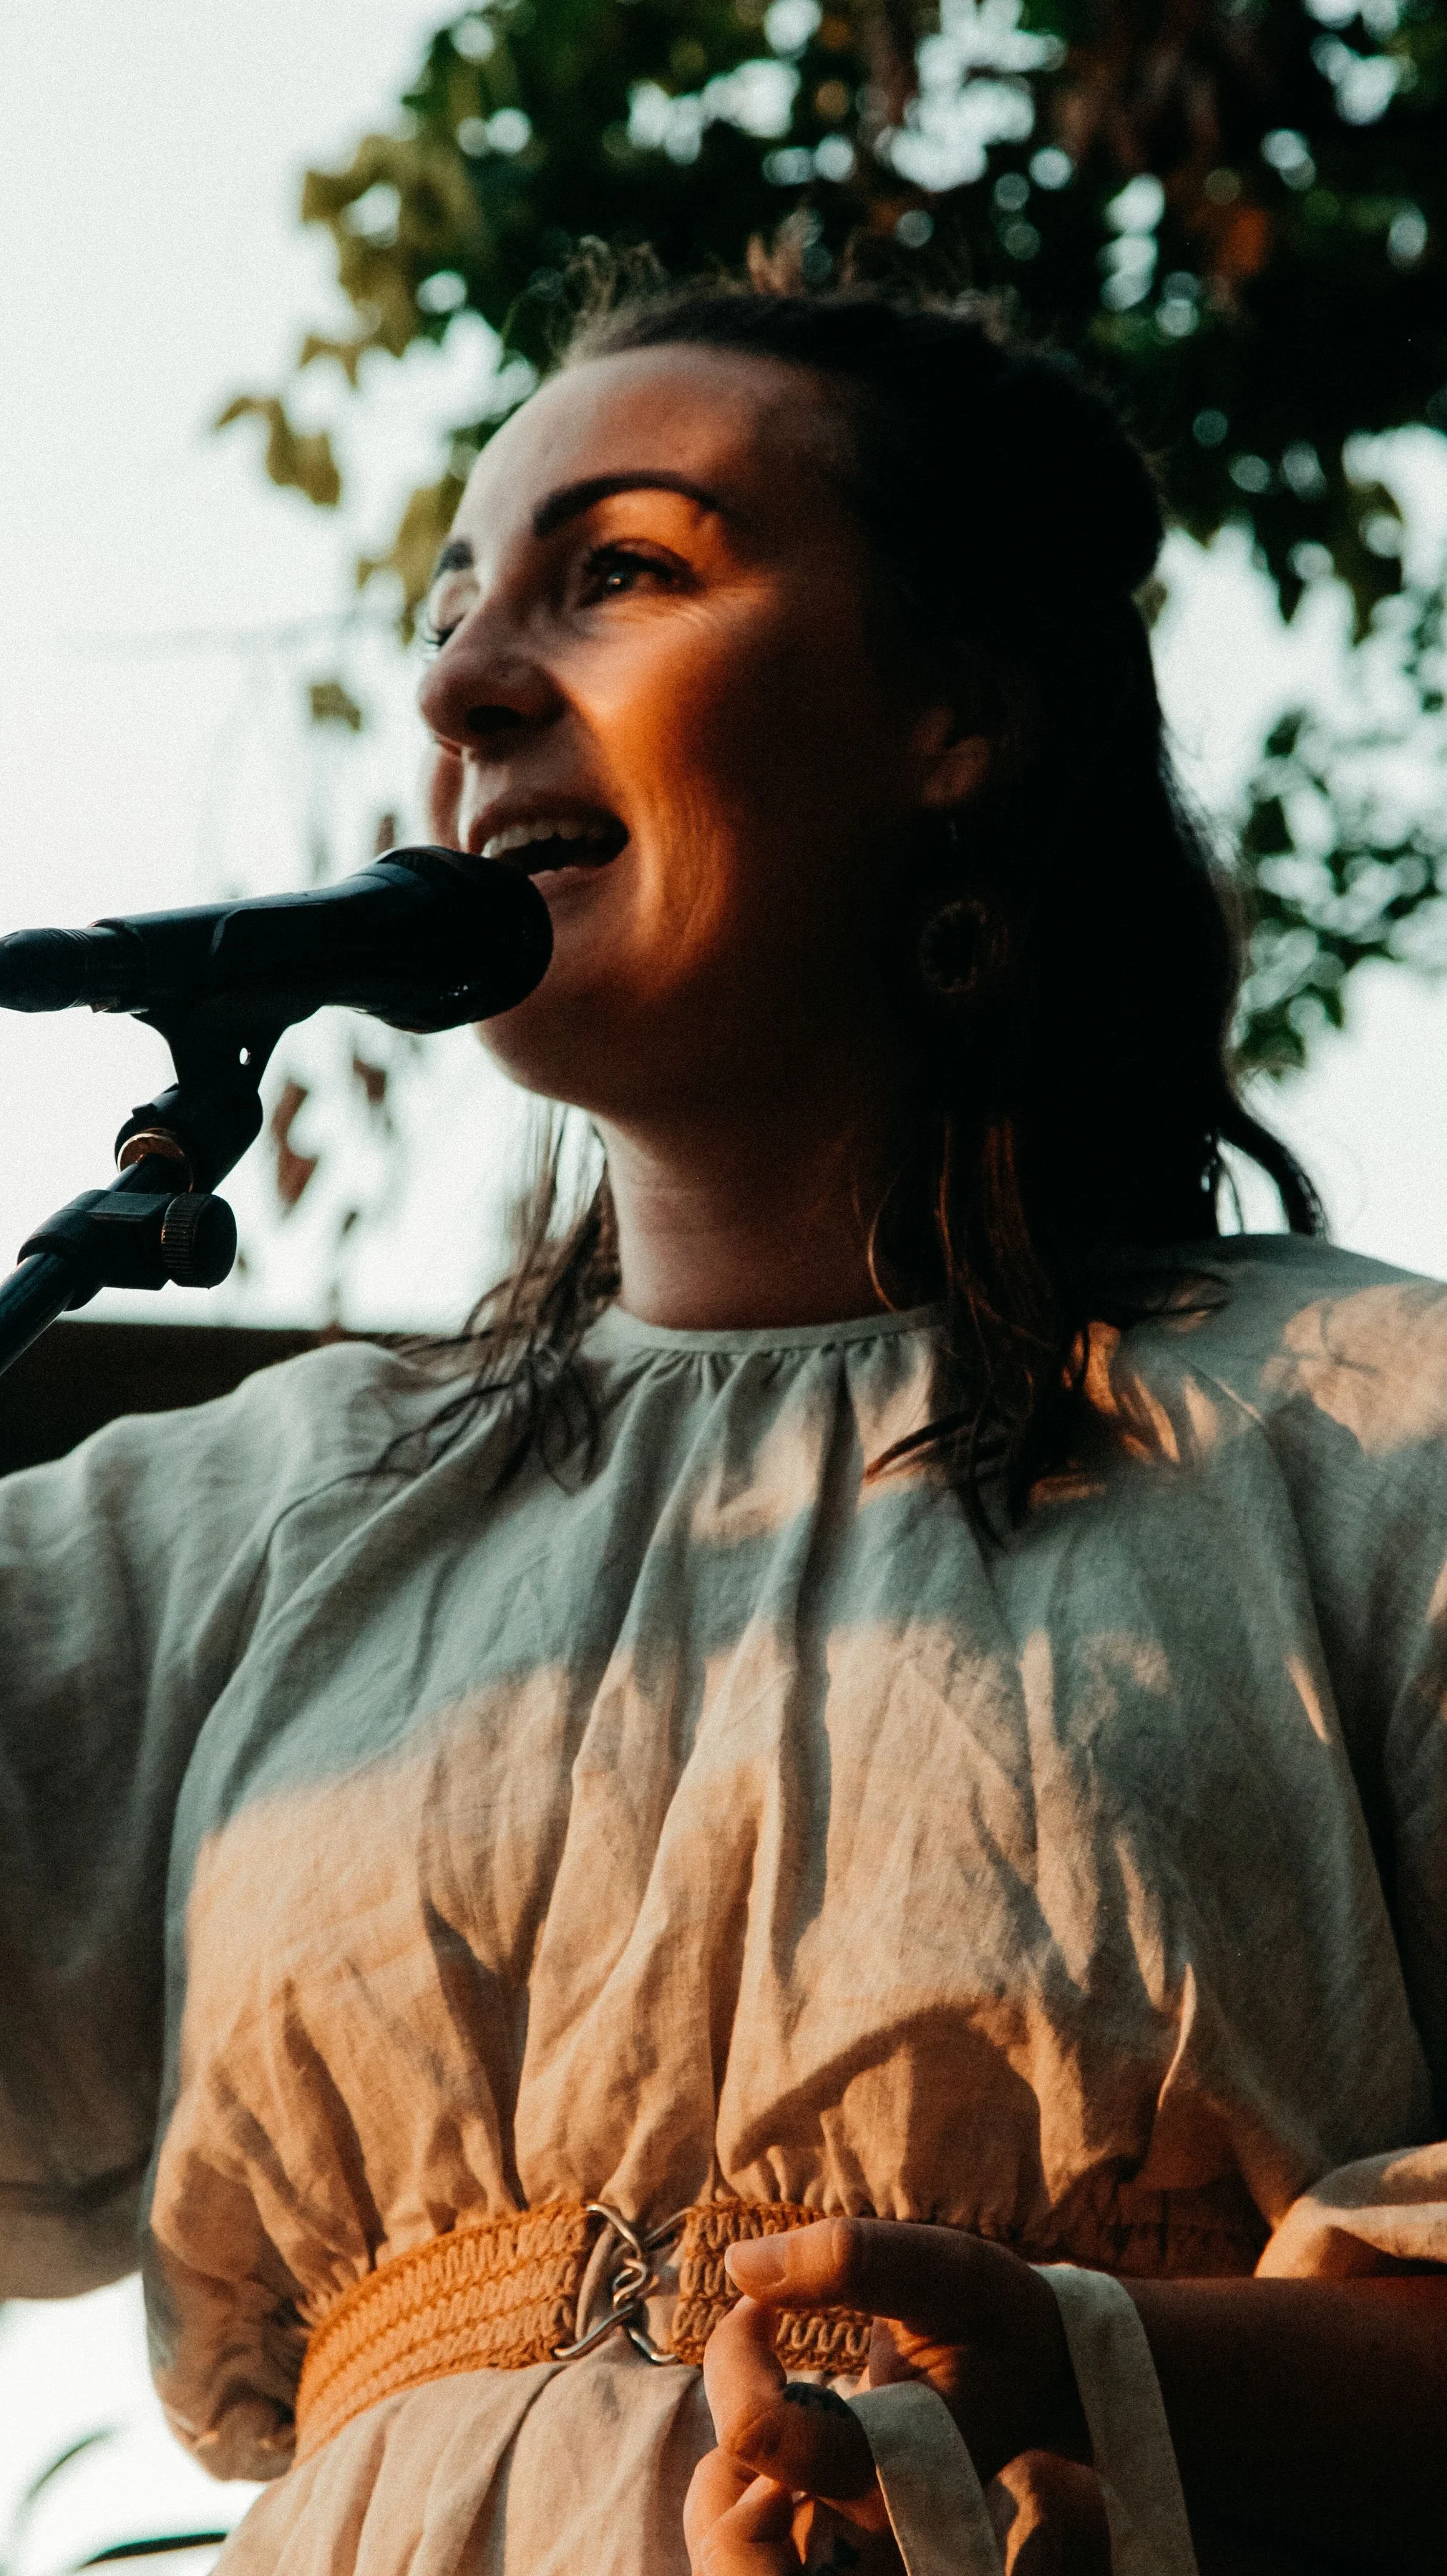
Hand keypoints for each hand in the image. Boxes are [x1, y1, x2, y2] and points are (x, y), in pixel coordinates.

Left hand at [682, 2217, 1109, 2574]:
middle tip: (761, 2323)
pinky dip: (740, 2450)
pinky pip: (745, 2517)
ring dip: (728, 2415)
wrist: (1042, 2375)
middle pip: (729, 2479)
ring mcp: (849, 2533)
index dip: (736, 2355)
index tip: (766, 2304)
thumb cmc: (997, 2318)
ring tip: (764, 2361)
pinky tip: (772, 2399)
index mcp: (895, 2467)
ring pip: (728, 2508)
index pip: (759, 2433)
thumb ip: (851, 2259)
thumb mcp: (946, 2267)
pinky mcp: (834, 2525)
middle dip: (727, 2383)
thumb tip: (739, 2265)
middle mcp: (866, 2520)